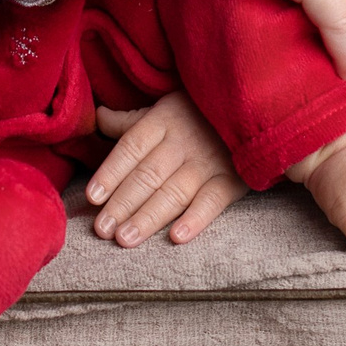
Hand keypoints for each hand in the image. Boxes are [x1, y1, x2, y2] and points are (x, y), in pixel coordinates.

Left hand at [86, 92, 248, 246]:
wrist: (254, 107)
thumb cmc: (199, 112)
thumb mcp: (165, 107)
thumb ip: (131, 120)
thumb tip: (98, 117)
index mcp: (162, 121)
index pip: (130, 149)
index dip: (110, 173)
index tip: (92, 197)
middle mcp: (182, 142)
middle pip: (147, 175)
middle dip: (122, 204)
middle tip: (102, 230)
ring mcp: (209, 161)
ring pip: (173, 192)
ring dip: (148, 217)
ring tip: (125, 239)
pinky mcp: (232, 178)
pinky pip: (212, 201)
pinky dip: (196, 219)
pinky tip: (176, 236)